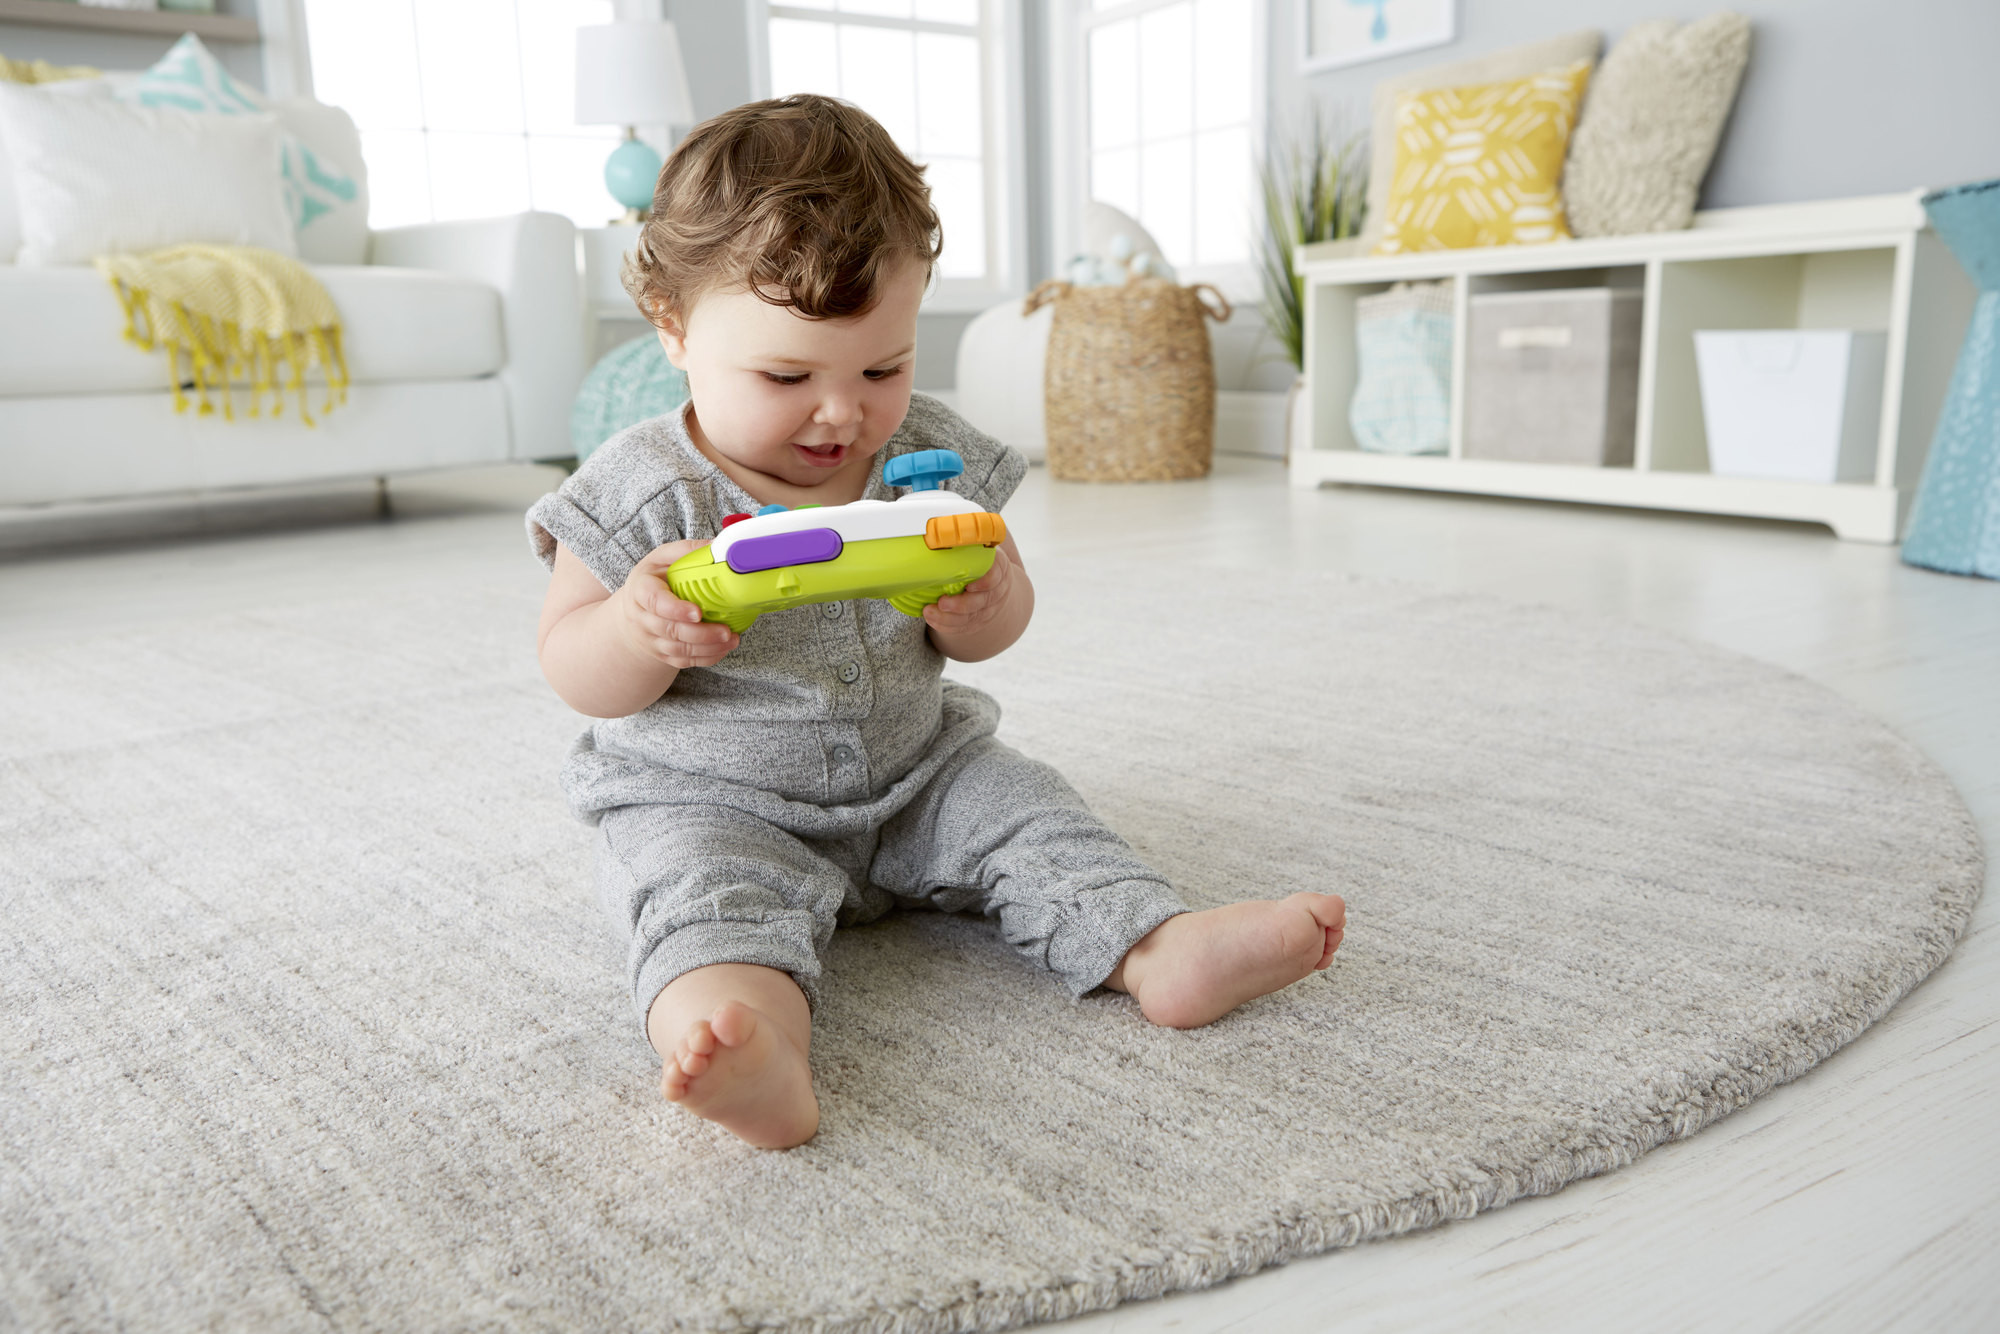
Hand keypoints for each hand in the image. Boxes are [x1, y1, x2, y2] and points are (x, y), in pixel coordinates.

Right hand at [616, 539, 740, 669]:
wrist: (633, 610)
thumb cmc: (652, 580)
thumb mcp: (661, 558)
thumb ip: (685, 550)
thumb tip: (718, 545)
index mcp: (640, 590)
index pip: (654, 601)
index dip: (675, 609)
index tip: (697, 612)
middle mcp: (641, 618)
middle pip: (670, 630)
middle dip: (700, 634)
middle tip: (726, 631)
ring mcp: (650, 639)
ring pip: (678, 650)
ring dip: (707, 648)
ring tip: (731, 640)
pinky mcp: (661, 654)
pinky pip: (683, 661)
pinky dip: (705, 658)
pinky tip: (723, 649)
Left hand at [922, 543, 1015, 638]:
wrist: (997, 583)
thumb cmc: (980, 559)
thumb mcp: (979, 546)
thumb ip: (966, 541)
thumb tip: (939, 526)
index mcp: (998, 567)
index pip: (996, 574)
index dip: (985, 582)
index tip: (970, 585)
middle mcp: (996, 589)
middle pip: (982, 601)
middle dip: (961, 604)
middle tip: (941, 602)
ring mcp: (988, 608)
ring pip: (971, 617)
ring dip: (948, 618)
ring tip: (929, 612)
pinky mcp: (978, 620)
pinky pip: (963, 627)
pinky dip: (946, 625)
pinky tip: (932, 619)